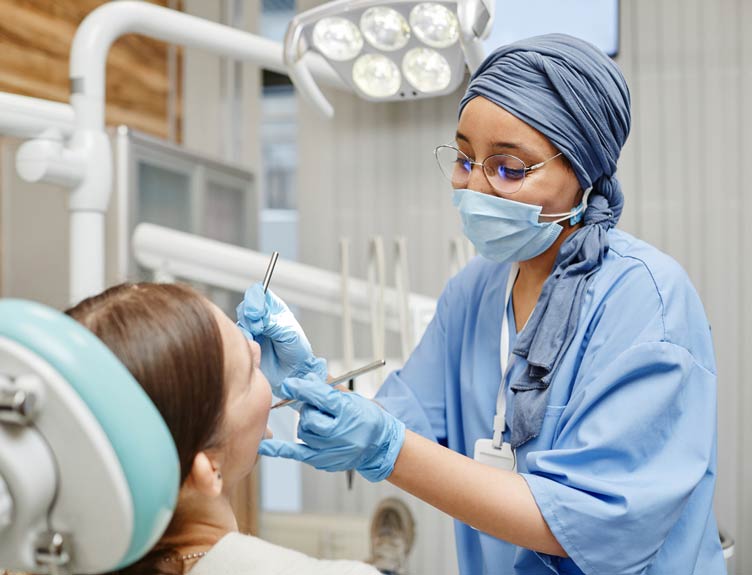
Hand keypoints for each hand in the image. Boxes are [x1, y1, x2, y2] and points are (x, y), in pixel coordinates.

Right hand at [236, 283, 326, 393]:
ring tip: (256, 338)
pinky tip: (253, 346)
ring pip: (240, 321)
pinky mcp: (247, 342)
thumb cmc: (297, 351)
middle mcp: (262, 317)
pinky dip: (243, 340)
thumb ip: (271, 321)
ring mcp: (253, 329)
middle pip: (246, 307)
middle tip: (258, 328)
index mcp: (275, 309)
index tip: (257, 312)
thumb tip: (256, 312)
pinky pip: (238, 336)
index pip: (259, 294)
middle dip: (249, 316)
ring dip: (246, 329)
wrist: (294, 372)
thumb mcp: (288, 333)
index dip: (255, 300)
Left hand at [258, 374, 405, 481]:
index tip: (289, 384)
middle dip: (310, 409)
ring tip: (323, 423)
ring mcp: (329, 448)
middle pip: (309, 416)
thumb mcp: (351, 398)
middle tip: (321, 408)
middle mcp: (338, 432)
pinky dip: (279, 449)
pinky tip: (263, 445)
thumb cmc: (366, 418)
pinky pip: (296, 452)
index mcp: (347, 411)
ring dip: (308, 424)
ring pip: (303, 431)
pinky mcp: (321, 459)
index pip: (320, 397)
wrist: (379, 445)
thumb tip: (305, 378)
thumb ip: (327, 389)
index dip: (303, 389)